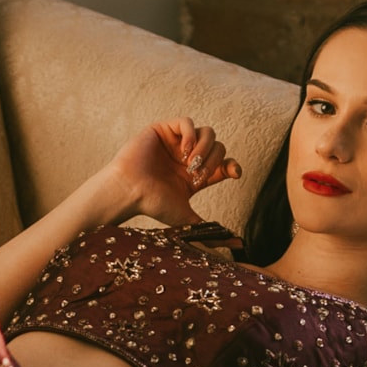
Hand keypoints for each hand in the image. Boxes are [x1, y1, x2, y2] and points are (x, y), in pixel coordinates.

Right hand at [103, 118, 238, 231]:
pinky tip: (183, 150)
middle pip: (218, 147)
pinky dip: (190, 135)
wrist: (129, 191)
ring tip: (190, 163)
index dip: (232, 165)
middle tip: (196, 174)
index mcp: (195, 174)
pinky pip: (187, 122)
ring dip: (204, 148)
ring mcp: (176, 142)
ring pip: (207, 132)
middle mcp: (188, 157)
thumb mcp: (187, 218)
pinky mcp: (163, 130)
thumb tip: (236, 244)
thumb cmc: (152, 204)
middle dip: (213, 160)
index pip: (223, 163)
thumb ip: (209, 229)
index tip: (234, 174)